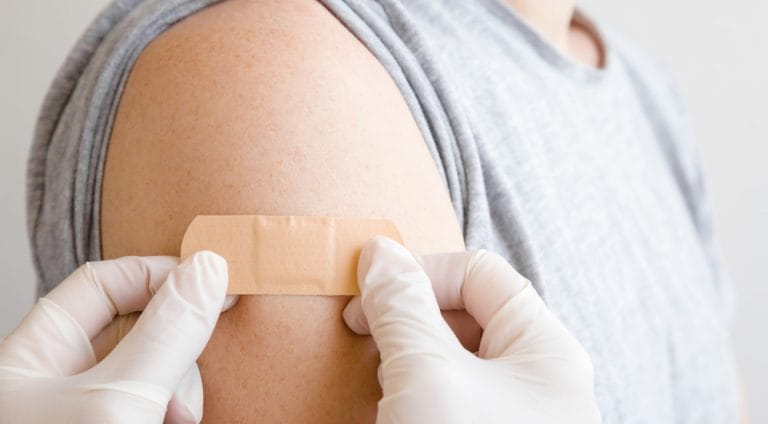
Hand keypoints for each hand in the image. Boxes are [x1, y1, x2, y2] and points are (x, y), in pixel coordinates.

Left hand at [0, 251, 234, 422]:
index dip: (158, 275)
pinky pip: (159, 399)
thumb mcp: (118, 401)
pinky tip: (179, 422)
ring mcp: (89, 410)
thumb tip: (208, 269)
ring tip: (180, 419)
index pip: (101, 283)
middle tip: (192, 374)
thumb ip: (164, 335)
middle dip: (176, 346)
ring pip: (155, 369)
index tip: (214, 281)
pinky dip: (178, 407)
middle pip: (136, 326)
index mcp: (33, 356)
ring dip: (181, 387)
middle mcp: (59, 380)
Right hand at [343, 236, 600, 423]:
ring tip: (385, 389)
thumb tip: (380, 252)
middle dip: (411, 322)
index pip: (479, 272)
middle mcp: (540, 381)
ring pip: (455, 363)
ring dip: (410, 362)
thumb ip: (403, 307)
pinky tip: (396, 412)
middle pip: (467, 316)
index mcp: (547, 351)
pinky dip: (418, 396)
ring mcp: (516, 416)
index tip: (366, 300)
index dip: (420, 273)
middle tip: (369, 344)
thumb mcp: (429, 375)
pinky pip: (451, 399)